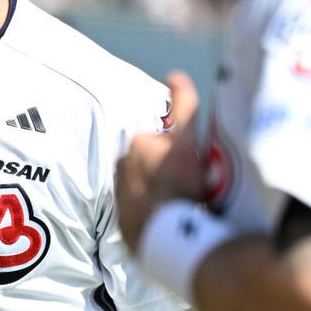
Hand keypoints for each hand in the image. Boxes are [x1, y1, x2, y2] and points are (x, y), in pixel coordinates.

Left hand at [115, 72, 202, 249]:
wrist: (168, 235)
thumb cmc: (180, 185)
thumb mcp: (187, 142)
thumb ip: (183, 106)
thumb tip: (175, 74)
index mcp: (137, 145)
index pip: (162, 141)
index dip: (179, 152)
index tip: (188, 168)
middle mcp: (122, 168)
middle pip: (153, 164)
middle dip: (166, 171)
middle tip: (187, 187)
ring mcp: (122, 196)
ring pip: (146, 187)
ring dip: (159, 192)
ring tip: (180, 206)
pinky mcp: (124, 223)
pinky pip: (140, 212)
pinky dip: (151, 214)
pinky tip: (168, 222)